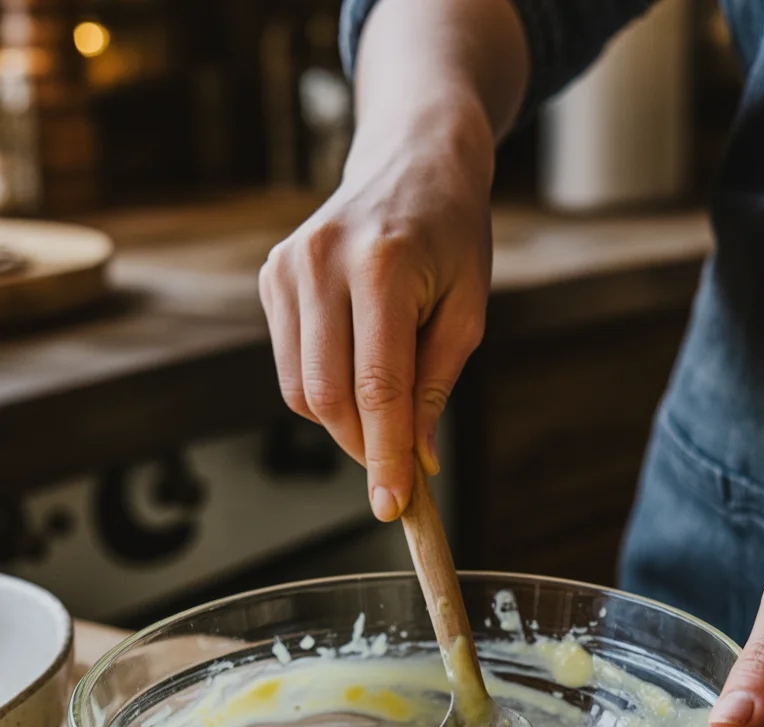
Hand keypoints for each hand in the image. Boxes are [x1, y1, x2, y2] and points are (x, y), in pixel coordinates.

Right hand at [259, 98, 493, 521]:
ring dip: (343, 420)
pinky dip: (324, 386)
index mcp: (381, 268)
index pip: (376, 387)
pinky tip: (357, 360)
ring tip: (386, 399)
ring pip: (300, 389)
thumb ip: (436, 384)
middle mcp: (321, 264)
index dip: (384, 455)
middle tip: (397, 465)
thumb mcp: (467, 308)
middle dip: (363, 444)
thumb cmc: (451, 234)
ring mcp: (287, 269)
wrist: (411, 160)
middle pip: (326, 397)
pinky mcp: (271, 277)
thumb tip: (414, 460)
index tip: (393, 505)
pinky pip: (291, 363)